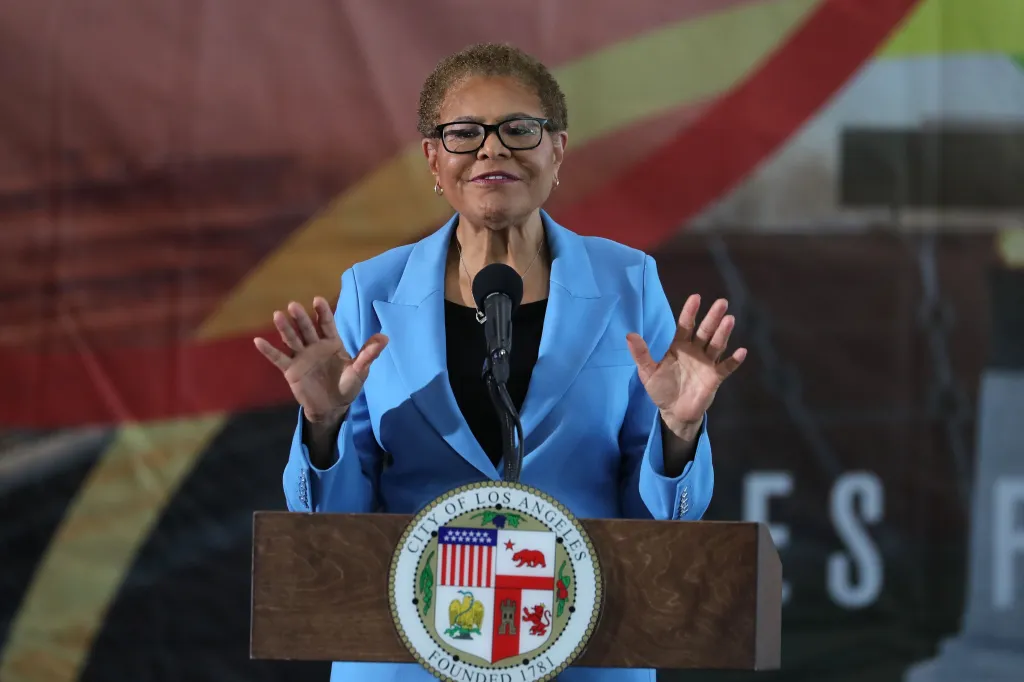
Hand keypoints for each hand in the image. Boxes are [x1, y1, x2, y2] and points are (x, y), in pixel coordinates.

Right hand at [254, 296, 387, 423]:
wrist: (333, 407)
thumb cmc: (348, 385)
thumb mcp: (361, 370)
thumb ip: (369, 354)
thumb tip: (384, 338)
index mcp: (332, 342)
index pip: (326, 324)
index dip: (322, 312)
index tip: (317, 300)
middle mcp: (315, 346)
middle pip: (307, 329)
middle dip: (301, 318)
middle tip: (294, 305)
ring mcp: (301, 357)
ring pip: (292, 339)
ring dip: (284, 328)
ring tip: (277, 315)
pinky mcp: (291, 370)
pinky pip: (279, 358)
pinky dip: (269, 351)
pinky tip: (258, 341)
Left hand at [626, 294, 746, 441]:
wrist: (673, 412)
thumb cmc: (661, 389)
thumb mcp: (647, 372)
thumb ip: (641, 354)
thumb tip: (629, 335)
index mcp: (679, 346)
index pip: (685, 325)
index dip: (690, 312)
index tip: (696, 297)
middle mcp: (695, 351)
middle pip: (705, 331)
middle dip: (713, 317)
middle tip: (722, 302)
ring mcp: (706, 363)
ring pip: (716, 345)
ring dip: (723, 333)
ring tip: (729, 319)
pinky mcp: (715, 378)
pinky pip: (726, 367)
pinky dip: (734, 360)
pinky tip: (741, 351)